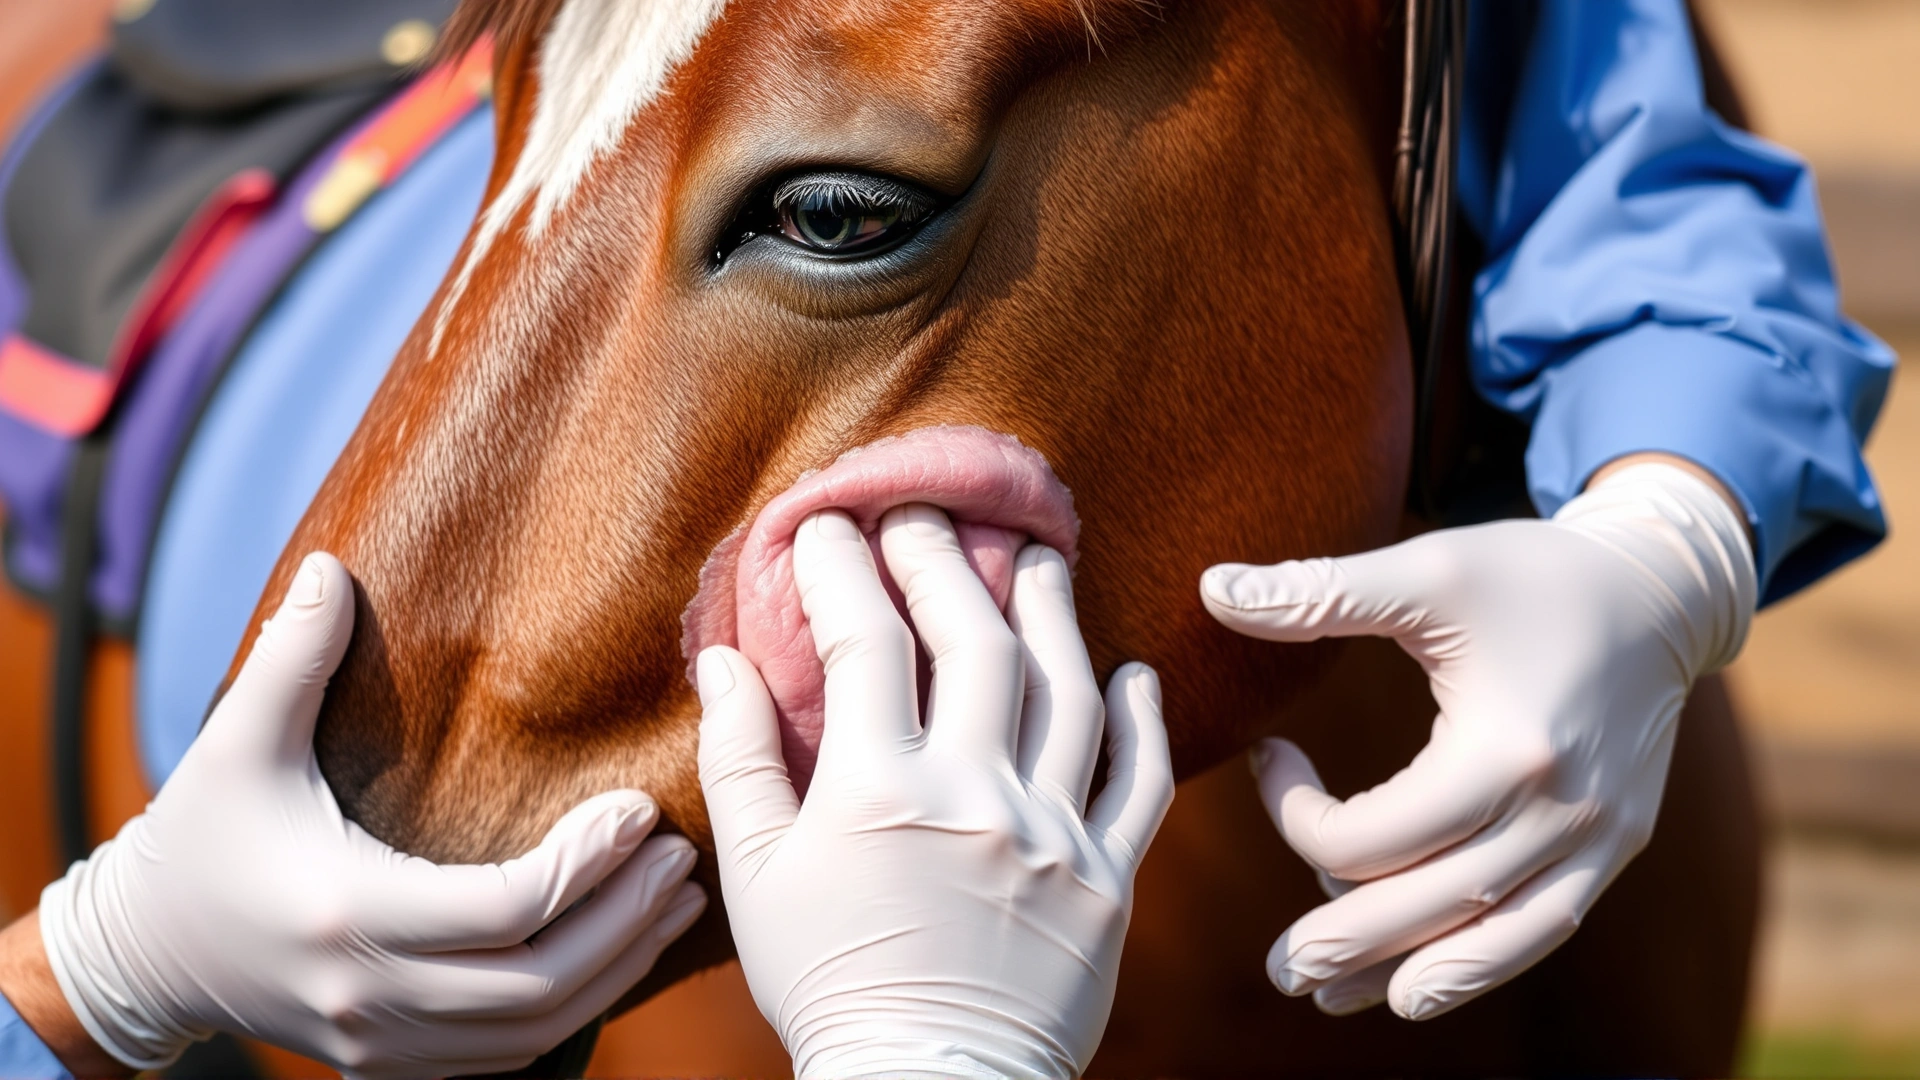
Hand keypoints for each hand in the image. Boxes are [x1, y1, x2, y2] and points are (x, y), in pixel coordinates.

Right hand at [35, 553, 706, 1077]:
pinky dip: (568, 1015)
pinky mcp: (383, 1062)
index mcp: (349, 911)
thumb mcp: (236, 743)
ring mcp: (378, 1041)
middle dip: (625, 922)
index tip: (639, 809)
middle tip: (682, 859)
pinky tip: (615, 961)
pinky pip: (500, 1058)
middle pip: (537, 983)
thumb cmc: (197, 837)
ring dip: (615, 972)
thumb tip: (330, 566)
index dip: (585, 863)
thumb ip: (290, 656)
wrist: (142, 953)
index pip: (504, 907)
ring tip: (673, 903)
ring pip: (530, 1031)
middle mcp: (369, 993)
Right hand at [698, 505, 1173, 1078]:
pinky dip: (1144, 721)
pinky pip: (1143, 783)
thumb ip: (740, 761)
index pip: (864, 643)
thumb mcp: (757, 878)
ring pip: (1068, 691)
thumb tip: (724, 662)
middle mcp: (977, 795)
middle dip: (943, 561)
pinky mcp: (1109, 880)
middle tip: (926, 514)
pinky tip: (1134, 673)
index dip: (841, 570)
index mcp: (881, 792)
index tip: (826, 525)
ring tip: (1038, 561)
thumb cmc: (828, 984)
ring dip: (1054, 613)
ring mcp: (1054, 835)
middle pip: (973, 641)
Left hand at [1202, 462, 1754, 1019]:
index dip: (1297, 815)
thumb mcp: (1427, 569)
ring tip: (1329, 994)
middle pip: (1429, 906)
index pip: (1377, 836)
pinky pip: (1543, 930)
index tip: (1266, 756)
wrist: (1657, 589)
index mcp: (1508, 750)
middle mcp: (1561, 811)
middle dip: (1343, 942)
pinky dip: (1480, 968)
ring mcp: (1597, 838)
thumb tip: (1210, 590)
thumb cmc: (1530, 573)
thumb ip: (1318, 592)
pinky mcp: (1615, 846)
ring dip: (1403, 974)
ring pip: (1489, 939)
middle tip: (1278, 968)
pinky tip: (1419, 989)